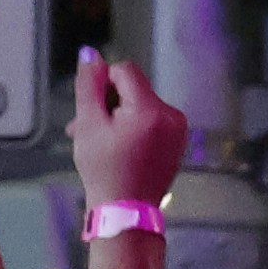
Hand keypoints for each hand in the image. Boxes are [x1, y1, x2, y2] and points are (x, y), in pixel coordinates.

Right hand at [71, 50, 190, 207]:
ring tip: (103, 141)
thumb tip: (90, 54)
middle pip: (135, 88)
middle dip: (110, 103)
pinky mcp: (178, 141)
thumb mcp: (88, 125)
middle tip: (88, 130)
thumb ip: (88, 85)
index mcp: (150, 109)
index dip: (103, 84)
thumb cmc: (104, 172)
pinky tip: (121, 148)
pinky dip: (136, 128)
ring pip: (142, 104)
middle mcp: (171, 115)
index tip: (93, 112)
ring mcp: (178, 129)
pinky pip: (154, 120)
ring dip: (121, 115)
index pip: (125, 70)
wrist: (125, 214)